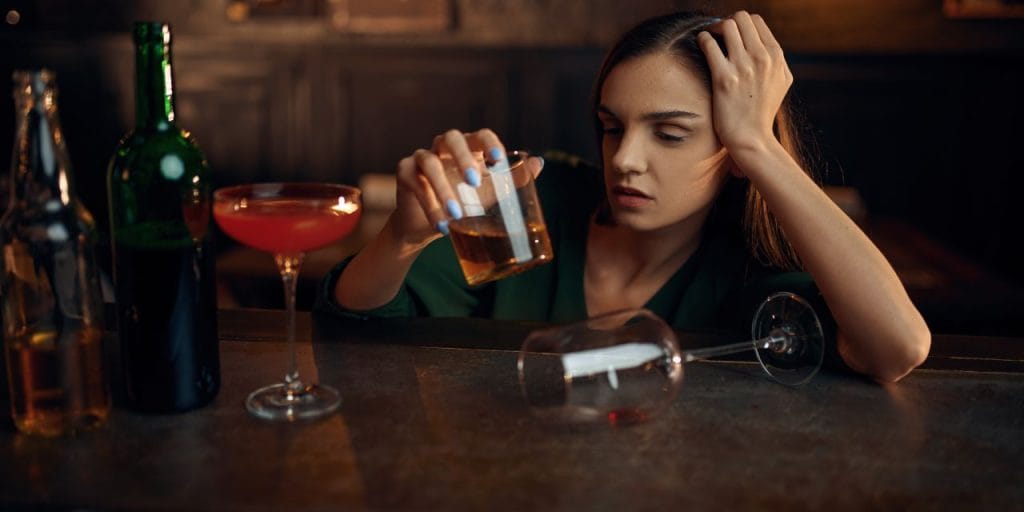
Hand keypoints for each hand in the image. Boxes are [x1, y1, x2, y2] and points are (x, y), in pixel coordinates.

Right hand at [389, 129, 541, 245]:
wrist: (434, 226)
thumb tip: (539, 163)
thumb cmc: (467, 204)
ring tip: (457, 214)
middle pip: (451, 138)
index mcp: (468, 149)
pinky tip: (441, 224)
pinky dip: (428, 204)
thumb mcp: (491, 194)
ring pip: (429, 162)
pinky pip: (414, 182)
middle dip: (463, 157)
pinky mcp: (404, 172)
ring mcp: (422, 157)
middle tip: (475, 182)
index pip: (479, 135)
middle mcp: (443, 148)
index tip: (498, 160)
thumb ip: (514, 179)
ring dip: (443, 188)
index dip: (489, 143)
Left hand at [697, 11, 792, 156]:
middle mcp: (762, 58)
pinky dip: (703, 40)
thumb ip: (775, 58)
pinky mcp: (724, 78)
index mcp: (776, 56)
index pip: (756, 21)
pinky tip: (702, 46)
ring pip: (726, 25)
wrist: (751, 138)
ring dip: (714, 29)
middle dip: (727, 24)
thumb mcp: (782, 80)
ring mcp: (743, 67)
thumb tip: (763, 40)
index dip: (740, 24)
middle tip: (718, 36)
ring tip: (710, 40)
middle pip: (741, 18)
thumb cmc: (762, 110)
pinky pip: (709, 44)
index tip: (731, 35)